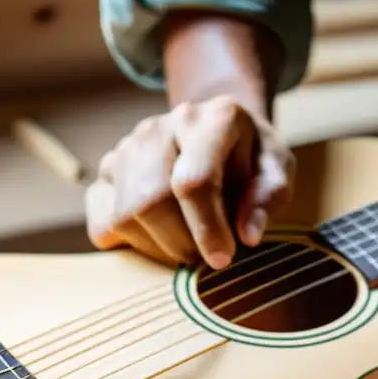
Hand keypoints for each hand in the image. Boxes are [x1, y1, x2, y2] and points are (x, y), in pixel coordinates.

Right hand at [85, 95, 294, 268]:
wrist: (214, 130)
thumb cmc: (250, 156)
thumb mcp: (276, 167)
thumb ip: (269, 196)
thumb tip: (247, 236)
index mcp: (213, 119)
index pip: (195, 180)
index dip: (207, 228)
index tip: (221, 259)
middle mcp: (162, 126)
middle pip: (153, 201)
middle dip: (181, 243)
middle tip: (203, 259)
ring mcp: (127, 147)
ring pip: (125, 216)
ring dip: (157, 248)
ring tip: (185, 248)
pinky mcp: (106, 171)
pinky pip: (102, 224)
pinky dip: (128, 245)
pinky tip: (158, 239)